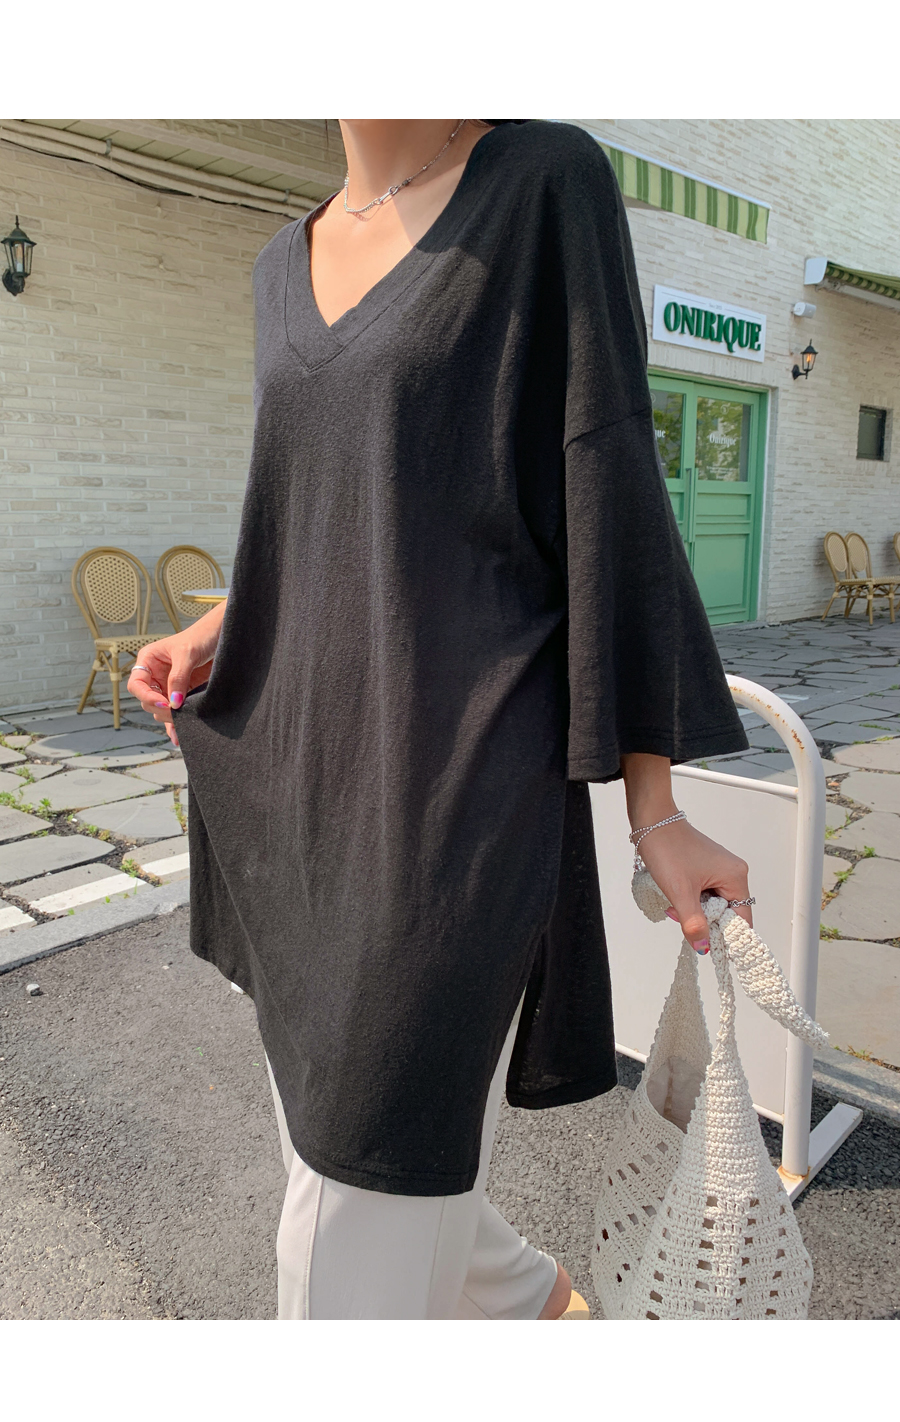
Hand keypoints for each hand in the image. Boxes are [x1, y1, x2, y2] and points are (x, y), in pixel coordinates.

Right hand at [126, 629, 215, 748]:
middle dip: (161, 709)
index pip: (136, 684)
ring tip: (183, 727)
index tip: (165, 704)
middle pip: (147, 700)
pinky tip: (179, 736)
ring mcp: (169, 685)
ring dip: (170, 719)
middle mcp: (156, 674)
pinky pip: (176, 711)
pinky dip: (177, 723)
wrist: (222, 635)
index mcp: (149, 660)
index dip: (147, 697)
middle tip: (178, 714)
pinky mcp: (184, 693)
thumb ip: (178, 677)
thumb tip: (173, 703)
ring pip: (161, 709)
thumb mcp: (187, 654)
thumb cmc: (201, 635)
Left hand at [636, 818, 751, 953]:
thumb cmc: (667, 847)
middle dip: (704, 920)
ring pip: (712, 904)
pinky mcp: (705, 868)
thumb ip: (693, 923)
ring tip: (675, 900)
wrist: (651, 822)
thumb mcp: (680, 892)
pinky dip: (690, 899)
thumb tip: (702, 946)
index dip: (726, 936)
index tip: (709, 946)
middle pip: (726, 913)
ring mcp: (719, 869)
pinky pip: (704, 894)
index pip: (742, 919)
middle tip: (682, 916)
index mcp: (735, 876)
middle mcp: (732, 872)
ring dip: (694, 910)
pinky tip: (676, 893)